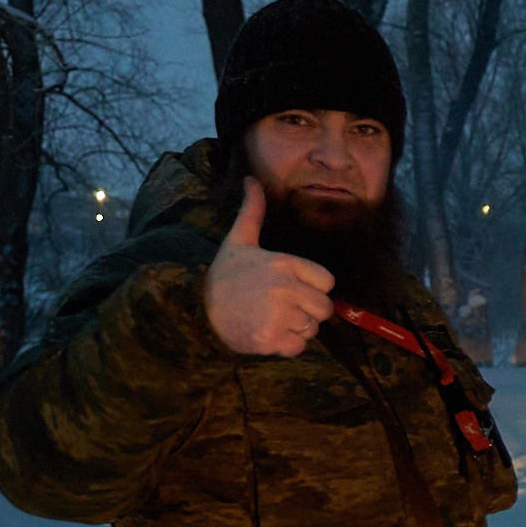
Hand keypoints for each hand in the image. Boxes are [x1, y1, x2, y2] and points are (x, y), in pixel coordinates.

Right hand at [203, 178, 334, 356]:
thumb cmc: (224, 276)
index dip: (312, 287)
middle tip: (279, 307)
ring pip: (312, 329)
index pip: (328, 282)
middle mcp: (284, 288)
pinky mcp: (271, 339)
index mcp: (284, 264)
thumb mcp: (239, 241)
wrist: (197, 310)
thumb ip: (252, 212)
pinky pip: (298, 347)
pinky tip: (266, 334)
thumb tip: (251, 179)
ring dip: (296, 329)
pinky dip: (286, 346)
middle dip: (307, 311)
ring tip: (269, 319)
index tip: (289, 287)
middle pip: (324, 308)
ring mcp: (278, 315)